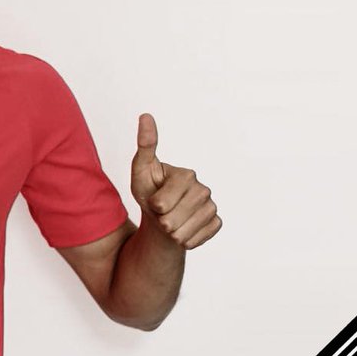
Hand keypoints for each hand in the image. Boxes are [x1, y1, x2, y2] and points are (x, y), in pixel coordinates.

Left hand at [129, 113, 221, 249]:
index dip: (154, 205)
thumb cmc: (149, 192)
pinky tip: (182, 230)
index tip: (154, 199)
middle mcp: (203, 189)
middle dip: (162, 220)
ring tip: (170, 221)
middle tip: (162, 212)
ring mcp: (211, 207)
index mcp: (186, 174)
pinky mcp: (216, 223)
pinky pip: (196, 240)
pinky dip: (184, 240)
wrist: (160, 219)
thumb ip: (145, 145)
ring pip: (184, 231)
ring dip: (171, 232)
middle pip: (174, 218)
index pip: (163, 201)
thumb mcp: (140, 171)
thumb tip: (146, 115)